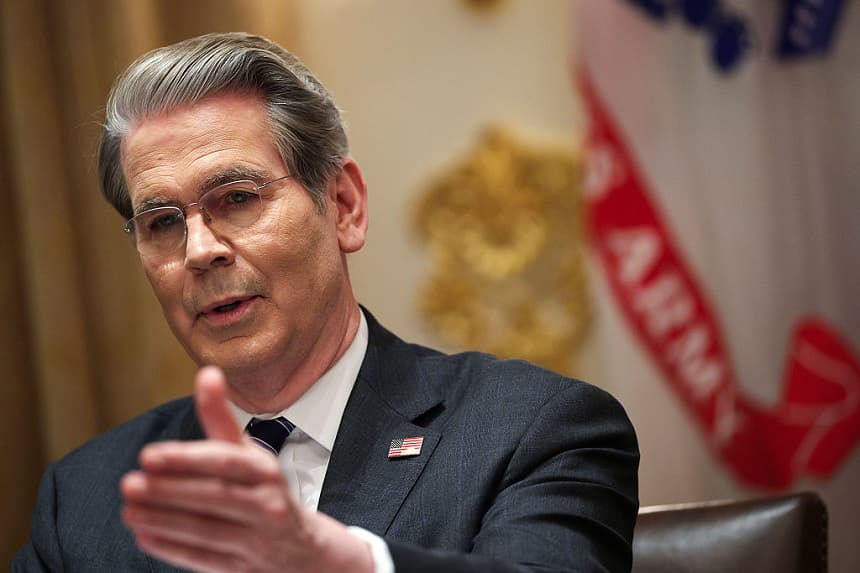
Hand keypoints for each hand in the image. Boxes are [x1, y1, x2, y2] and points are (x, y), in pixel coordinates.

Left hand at [120, 366, 372, 572]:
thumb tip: (207, 373)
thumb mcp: (249, 452)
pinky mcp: (242, 569)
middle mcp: (266, 505)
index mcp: (266, 471)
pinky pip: (204, 558)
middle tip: (130, 482)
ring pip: (206, 530)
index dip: (187, 459)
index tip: (149, 455)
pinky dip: (172, 548)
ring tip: (129, 509)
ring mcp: (256, 540)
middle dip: (169, 491)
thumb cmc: (266, 490)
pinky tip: (144, 535)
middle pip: (214, 497)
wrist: (304, 548)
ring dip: (163, 520)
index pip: (226, 463)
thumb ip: (221, 418)